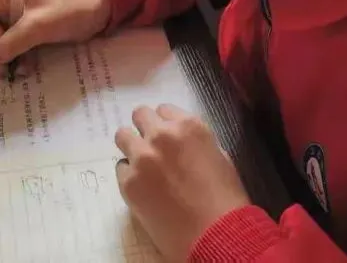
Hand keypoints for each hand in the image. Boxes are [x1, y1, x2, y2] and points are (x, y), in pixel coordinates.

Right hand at [0, 0, 110, 70]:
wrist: (96, 13)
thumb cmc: (68, 12)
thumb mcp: (38, 26)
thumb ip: (10, 42)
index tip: (11, 40)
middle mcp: (2, 7)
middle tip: (12, 63)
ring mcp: (12, 21)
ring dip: (5, 60)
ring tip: (23, 68)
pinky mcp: (22, 34)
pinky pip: (7, 51)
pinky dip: (14, 61)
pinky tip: (28, 67)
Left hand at [115, 104, 250, 261]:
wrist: (215, 236)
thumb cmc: (226, 199)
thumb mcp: (219, 157)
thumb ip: (195, 141)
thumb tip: (180, 141)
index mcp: (189, 126)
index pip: (164, 109)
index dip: (165, 124)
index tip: (168, 137)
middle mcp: (161, 135)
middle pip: (139, 115)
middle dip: (145, 128)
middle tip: (151, 146)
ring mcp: (142, 158)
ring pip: (122, 136)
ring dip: (132, 146)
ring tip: (142, 165)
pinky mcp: (128, 182)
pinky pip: (121, 169)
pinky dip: (130, 176)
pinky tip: (144, 189)